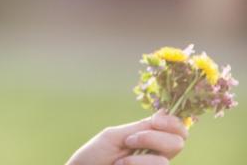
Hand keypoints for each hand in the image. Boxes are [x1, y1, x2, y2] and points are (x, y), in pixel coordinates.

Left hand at [66, 110, 187, 164]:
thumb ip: (141, 128)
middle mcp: (155, 155)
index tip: (155, 121)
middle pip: (178, 142)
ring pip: (164, 160)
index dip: (173, 122)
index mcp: (149, 139)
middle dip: (154, 138)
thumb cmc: (94, 156)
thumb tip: (165, 112)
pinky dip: (137, 164)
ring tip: (119, 161)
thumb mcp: (116, 136)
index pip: (176, 129)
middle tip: (129, 141)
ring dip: (139, 157)